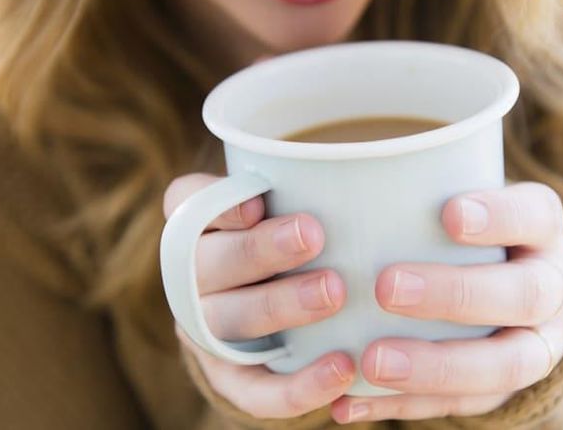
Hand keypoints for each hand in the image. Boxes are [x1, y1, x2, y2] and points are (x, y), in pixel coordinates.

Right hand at [165, 173, 355, 419]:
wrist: (272, 320)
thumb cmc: (294, 242)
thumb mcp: (293, 204)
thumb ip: (312, 185)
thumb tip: (375, 170)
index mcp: (199, 224)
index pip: (187, 203)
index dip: (217, 204)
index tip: (258, 199)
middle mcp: (192, 277)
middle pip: (209, 262)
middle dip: (260, 249)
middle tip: (314, 235)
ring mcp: (206, 331)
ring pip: (230, 321)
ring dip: (280, 306)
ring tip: (334, 292)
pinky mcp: (230, 379)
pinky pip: (256, 391)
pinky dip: (298, 385)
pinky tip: (343, 368)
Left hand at [330, 182, 562, 423]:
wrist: (521, 293)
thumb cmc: (470, 231)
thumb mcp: (467, 196)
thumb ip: (421, 189)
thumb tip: (331, 172)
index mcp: (542, 229)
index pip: (534, 215)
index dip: (499, 216)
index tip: (449, 214)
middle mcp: (553, 288)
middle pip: (522, 294)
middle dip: (456, 294)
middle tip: (387, 287)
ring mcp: (539, 345)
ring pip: (503, 365)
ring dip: (435, 366)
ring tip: (372, 361)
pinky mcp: (509, 391)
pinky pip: (464, 405)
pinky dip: (405, 406)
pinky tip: (353, 402)